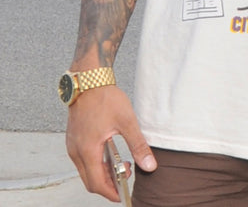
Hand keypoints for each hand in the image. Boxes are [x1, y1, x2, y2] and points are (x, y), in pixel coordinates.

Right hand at [66, 85, 156, 200]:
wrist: (89, 80)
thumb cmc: (105, 97)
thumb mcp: (127, 121)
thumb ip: (138, 145)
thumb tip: (149, 165)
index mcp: (87, 150)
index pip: (97, 184)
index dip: (111, 192)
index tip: (124, 194)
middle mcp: (76, 151)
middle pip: (90, 181)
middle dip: (108, 184)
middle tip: (127, 175)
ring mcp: (72, 145)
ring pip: (85, 171)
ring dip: (103, 173)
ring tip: (122, 163)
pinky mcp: (73, 139)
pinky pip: (83, 160)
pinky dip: (96, 163)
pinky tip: (111, 154)